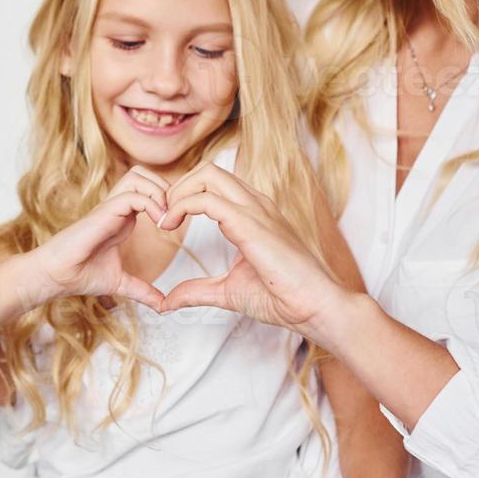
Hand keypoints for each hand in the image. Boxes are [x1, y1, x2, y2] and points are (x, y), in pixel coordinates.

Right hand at [32, 165, 170, 312]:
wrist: (56, 277)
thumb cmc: (80, 275)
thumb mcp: (121, 283)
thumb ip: (143, 291)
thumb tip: (162, 305)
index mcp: (123, 218)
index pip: (148, 190)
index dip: (167, 200)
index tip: (176, 225)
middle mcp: (117, 208)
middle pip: (144, 174)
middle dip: (166, 188)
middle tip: (174, 215)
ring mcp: (110, 207)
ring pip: (138, 175)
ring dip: (159, 191)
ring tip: (167, 218)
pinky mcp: (103, 212)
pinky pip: (133, 195)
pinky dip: (152, 204)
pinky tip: (159, 224)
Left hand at [156, 162, 347, 335]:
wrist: (315, 307)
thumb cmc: (284, 298)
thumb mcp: (229, 291)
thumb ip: (197, 291)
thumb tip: (168, 301)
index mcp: (253, 214)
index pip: (213, 183)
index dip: (185, 196)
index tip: (168, 223)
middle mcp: (255, 204)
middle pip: (208, 170)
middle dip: (178, 187)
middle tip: (163, 218)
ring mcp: (255, 210)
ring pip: (207, 175)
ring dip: (178, 193)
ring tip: (165, 221)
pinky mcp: (251, 224)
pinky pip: (207, 199)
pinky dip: (181, 206)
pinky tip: (171, 226)